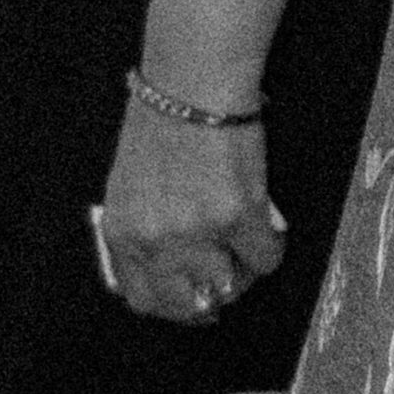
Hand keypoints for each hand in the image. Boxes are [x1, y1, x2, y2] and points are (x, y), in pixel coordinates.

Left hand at [90, 92, 286, 330]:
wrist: (191, 87)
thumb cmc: (160, 127)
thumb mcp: (131, 188)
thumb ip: (144, 233)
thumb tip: (175, 271)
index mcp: (122, 233)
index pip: (144, 299)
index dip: (175, 306)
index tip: (193, 302)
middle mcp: (155, 241)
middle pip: (189, 304)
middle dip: (211, 299)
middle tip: (228, 278)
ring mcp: (197, 232)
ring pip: (232, 284)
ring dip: (243, 269)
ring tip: (245, 241)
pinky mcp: (238, 217)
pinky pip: (266, 258)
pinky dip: (270, 246)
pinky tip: (264, 223)